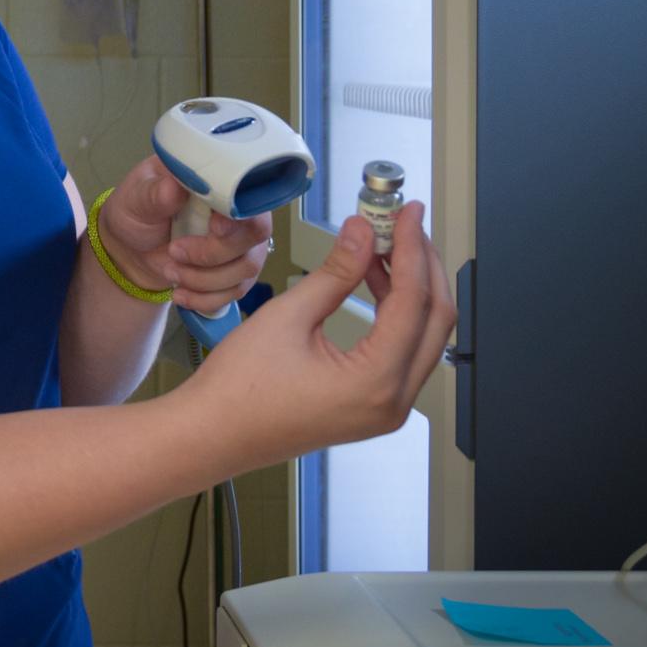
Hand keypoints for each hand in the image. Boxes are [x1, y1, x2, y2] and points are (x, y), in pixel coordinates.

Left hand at [99, 155, 274, 317]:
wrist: (133, 248)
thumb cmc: (137, 211)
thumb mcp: (136, 198)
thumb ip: (155, 193)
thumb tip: (175, 187)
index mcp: (218, 178)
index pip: (248, 194)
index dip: (238, 215)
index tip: (214, 229)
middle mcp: (239, 208)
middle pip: (255, 234)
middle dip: (213, 253)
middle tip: (174, 251)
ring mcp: (243, 241)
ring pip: (247, 267)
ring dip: (204, 278)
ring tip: (170, 270)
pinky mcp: (238, 270)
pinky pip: (236, 291)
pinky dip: (205, 298)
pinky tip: (180, 293)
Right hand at [178, 201, 456, 476]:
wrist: (212, 434)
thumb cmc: (239, 387)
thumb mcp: (288, 316)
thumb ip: (335, 272)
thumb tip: (362, 232)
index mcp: (375, 382)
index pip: (413, 301)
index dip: (412, 248)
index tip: (407, 212)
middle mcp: (393, 402)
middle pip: (435, 320)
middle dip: (423, 265)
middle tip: (402, 224)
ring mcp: (386, 409)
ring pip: (423, 336)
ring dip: (412, 288)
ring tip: (384, 245)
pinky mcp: (373, 407)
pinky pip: (402, 353)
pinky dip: (396, 313)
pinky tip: (374, 281)